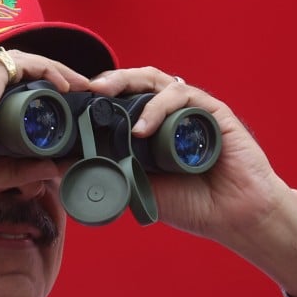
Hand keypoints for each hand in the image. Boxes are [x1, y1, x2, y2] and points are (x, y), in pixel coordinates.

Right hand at [0, 49, 89, 199]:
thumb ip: (16, 168)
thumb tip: (52, 169)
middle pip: (10, 68)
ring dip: (53, 72)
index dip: (24, 90)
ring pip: (21, 61)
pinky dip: (49, 71)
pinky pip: (24, 63)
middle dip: (45, 78)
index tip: (48, 106)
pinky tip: (66, 86)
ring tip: (77, 88)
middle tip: (72, 94)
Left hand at [88, 67, 290, 246]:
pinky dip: (158, 108)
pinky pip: (182, 97)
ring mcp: (192, 111)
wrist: (234, 216)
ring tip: (106, 98)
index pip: (124, 99)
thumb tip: (62, 166)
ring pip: (157, 81)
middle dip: (110, 80)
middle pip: (138, 82)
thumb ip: (108, 173)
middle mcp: (172, 114)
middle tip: (87, 90)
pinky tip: (142, 128)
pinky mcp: (213, 112)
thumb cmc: (192, 204)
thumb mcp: (138, 188)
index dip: (101, 96)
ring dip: (128, 86)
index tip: (74, 101)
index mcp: (154, 128)